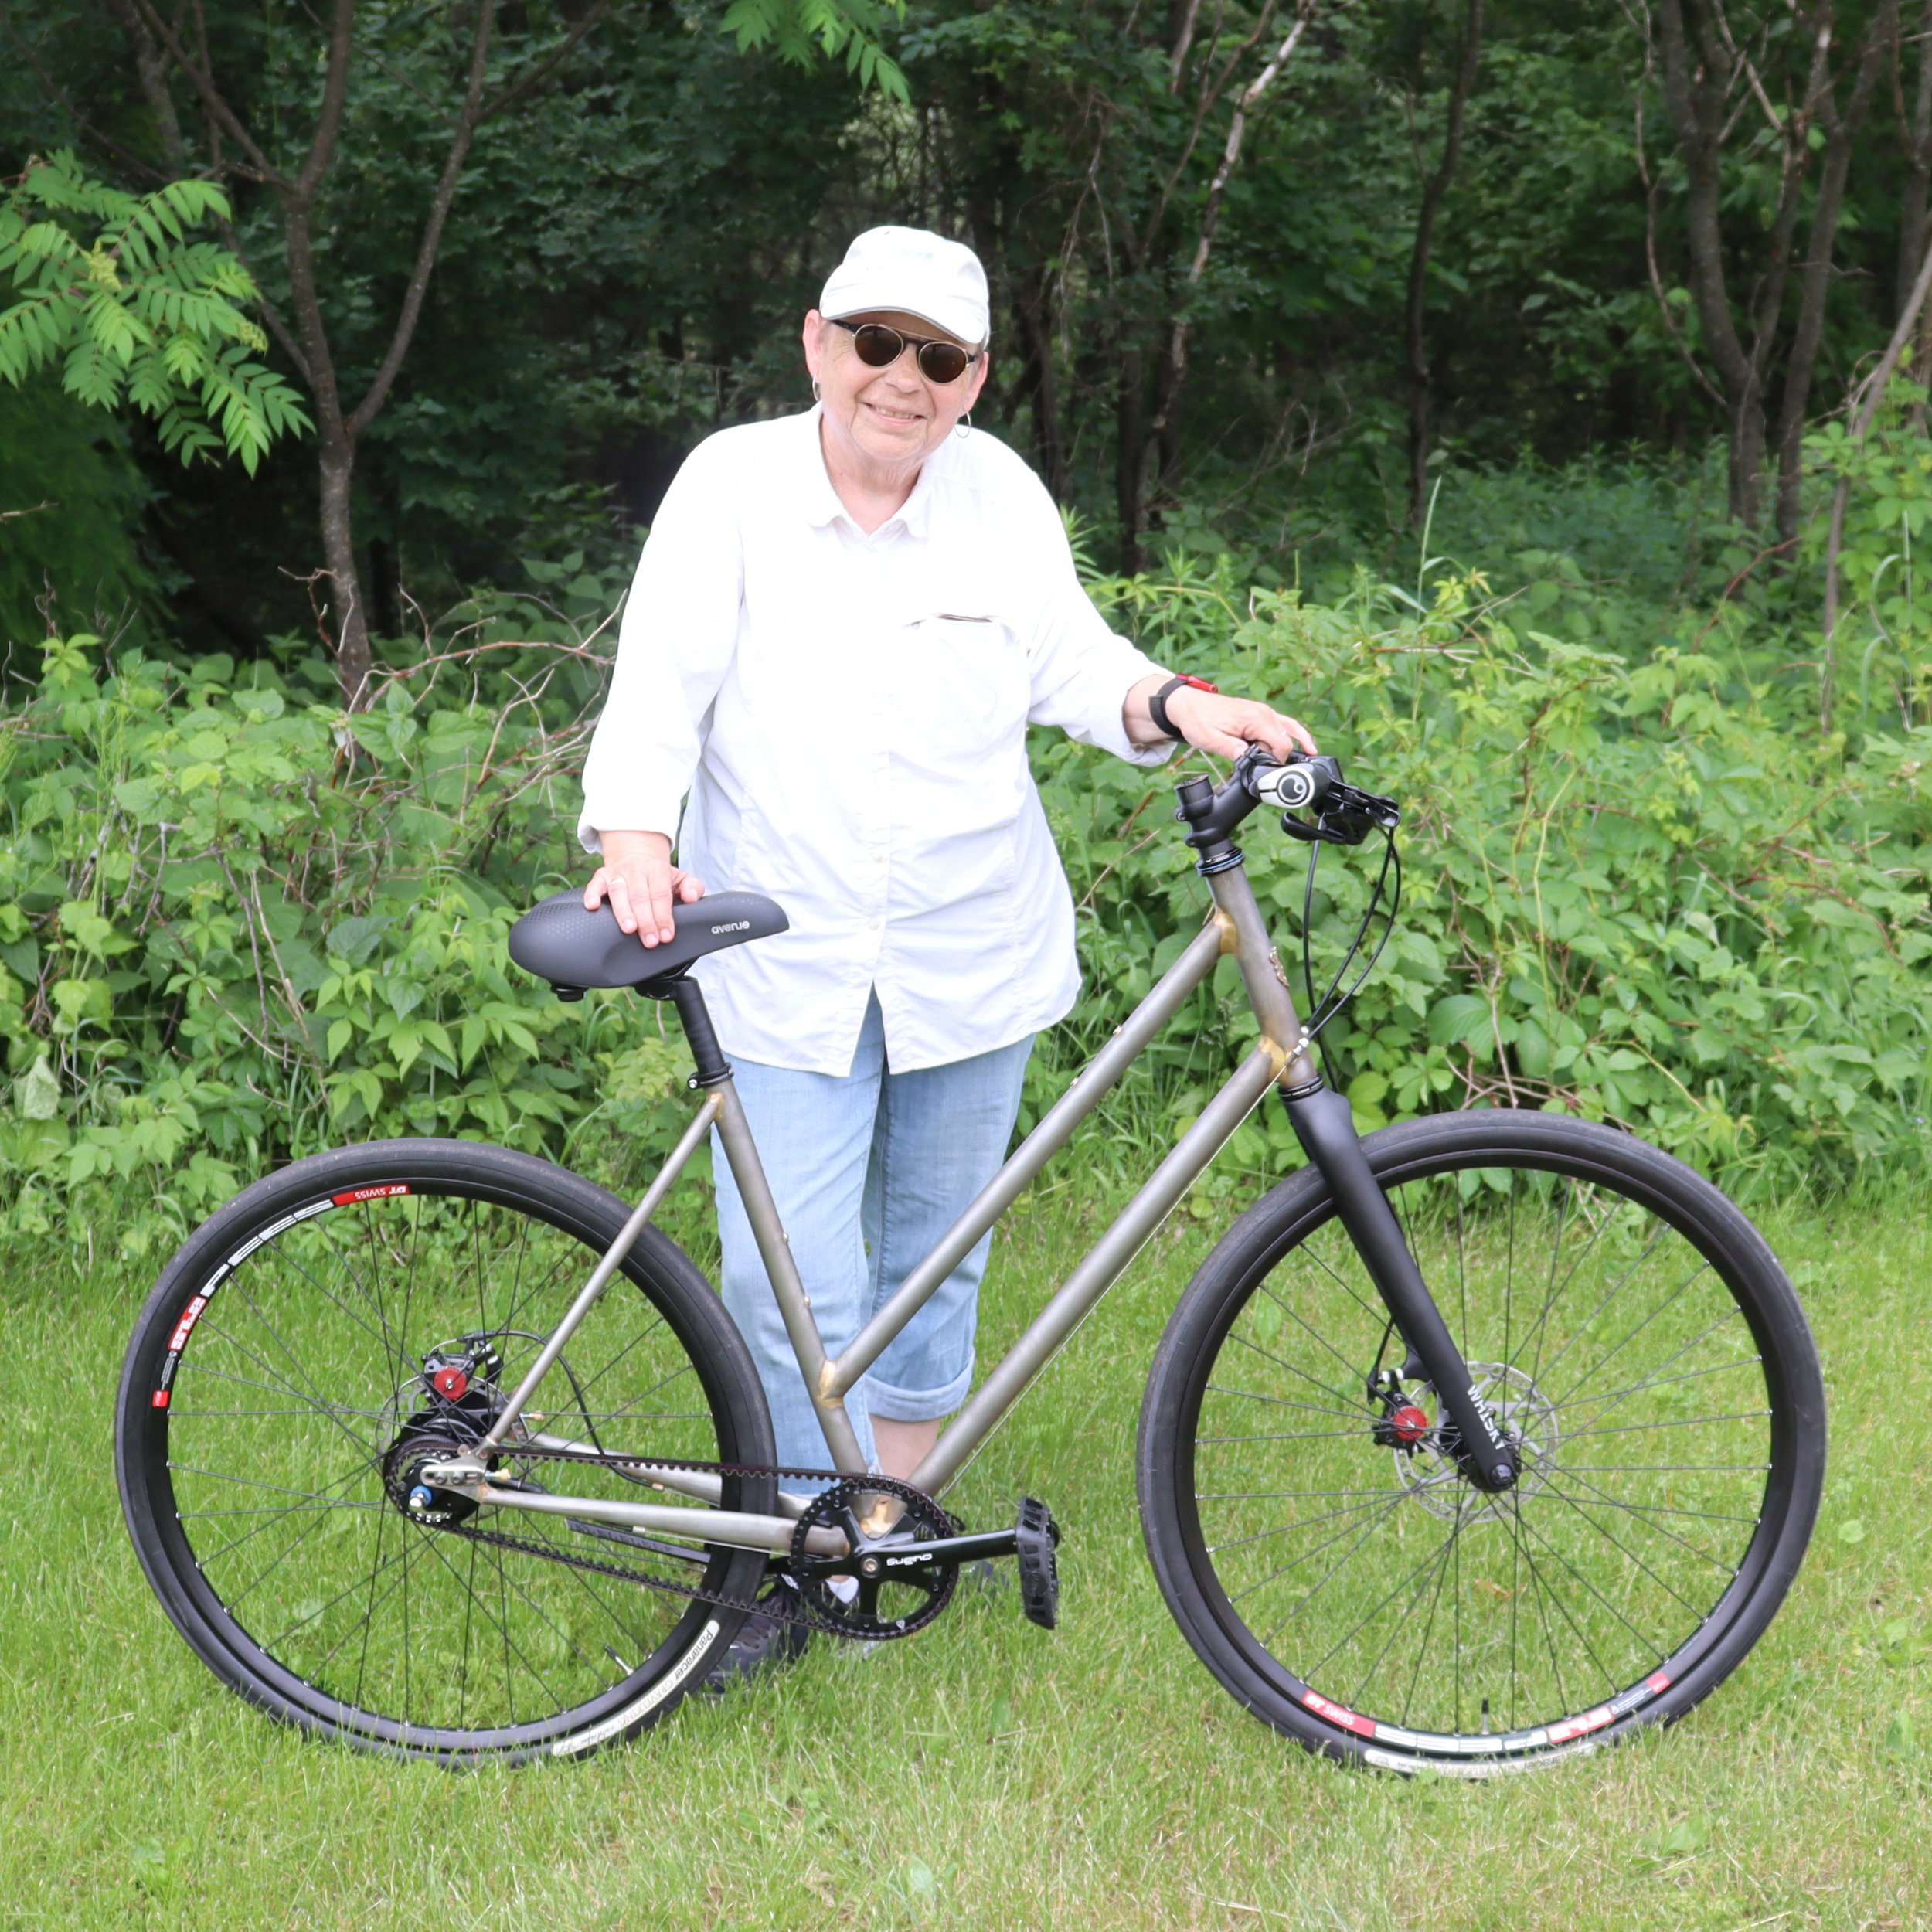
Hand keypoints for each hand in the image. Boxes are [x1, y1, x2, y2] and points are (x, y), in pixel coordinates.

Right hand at [583, 829, 705, 947]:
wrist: (637, 854)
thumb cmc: (659, 874)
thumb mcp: (681, 877)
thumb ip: (693, 887)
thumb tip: (691, 897)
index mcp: (657, 870)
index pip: (661, 895)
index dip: (663, 916)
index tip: (666, 935)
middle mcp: (636, 870)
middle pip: (640, 896)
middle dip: (646, 920)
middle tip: (650, 940)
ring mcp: (618, 873)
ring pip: (619, 892)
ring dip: (623, 911)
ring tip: (629, 929)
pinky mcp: (602, 876)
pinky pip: (594, 884)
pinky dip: (592, 894)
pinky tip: (592, 906)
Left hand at [1127, 674, 1317, 760]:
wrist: (1189, 705)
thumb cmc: (1198, 721)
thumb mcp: (1211, 740)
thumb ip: (1231, 749)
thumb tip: (1248, 759)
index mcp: (1254, 719)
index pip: (1280, 744)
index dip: (1277, 761)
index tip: (1267, 772)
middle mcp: (1263, 713)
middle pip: (1285, 740)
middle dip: (1280, 756)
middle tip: (1265, 769)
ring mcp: (1264, 711)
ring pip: (1290, 730)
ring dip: (1297, 744)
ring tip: (1311, 759)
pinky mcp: (1261, 713)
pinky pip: (1284, 724)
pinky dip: (1295, 734)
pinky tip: (1305, 745)